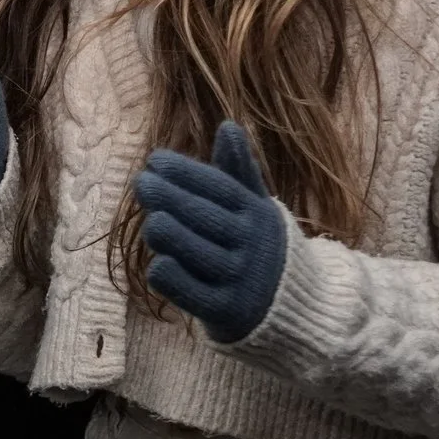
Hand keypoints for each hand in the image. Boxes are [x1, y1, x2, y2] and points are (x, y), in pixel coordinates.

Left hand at [135, 120, 287, 341]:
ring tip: (152, 220)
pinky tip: (157, 263)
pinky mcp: (227, 312)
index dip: (187, 173)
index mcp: (258, 215)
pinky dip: (175, 278)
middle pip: (207, 218)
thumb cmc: (260, 247)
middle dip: (173, 198)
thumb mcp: (255, 208)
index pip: (220, 188)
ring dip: (172, 236)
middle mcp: (252, 246)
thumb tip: (228, 126)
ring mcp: (240, 281)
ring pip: (199, 254)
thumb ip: (239, 172)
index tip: (155, 159)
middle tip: (142, 182)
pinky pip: (194, 293)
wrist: (295, 308)